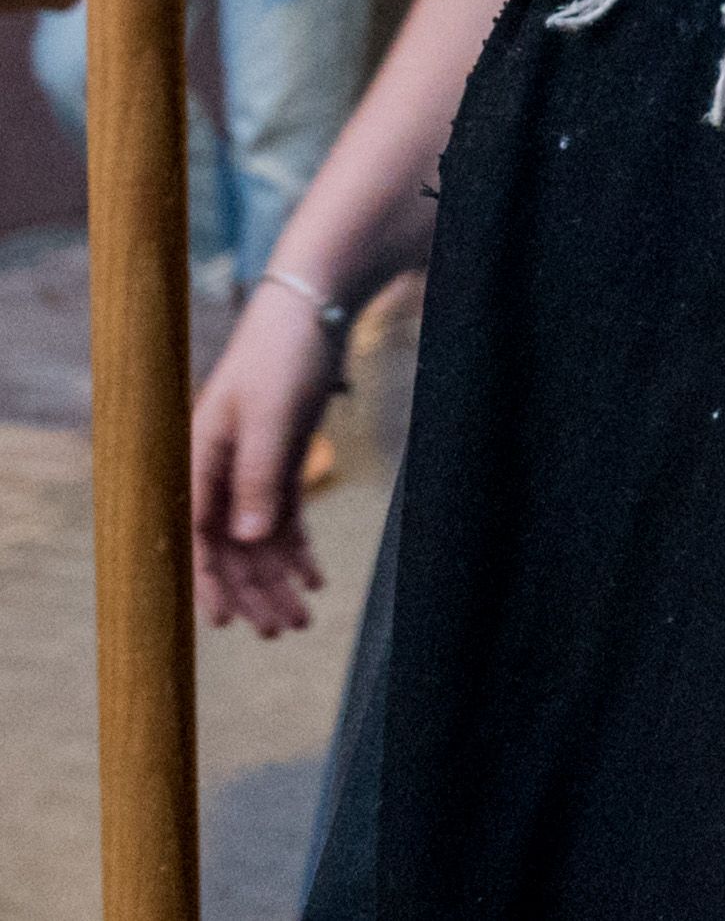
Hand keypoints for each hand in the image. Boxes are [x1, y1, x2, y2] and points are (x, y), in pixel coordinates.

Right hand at [191, 276, 336, 636]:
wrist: (312, 308)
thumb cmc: (284, 355)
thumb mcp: (272, 417)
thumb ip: (259, 477)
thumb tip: (245, 539)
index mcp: (198, 459)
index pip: (196, 535)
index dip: (209, 581)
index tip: (224, 623)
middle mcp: (218, 469)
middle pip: (230, 546)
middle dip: (254, 591)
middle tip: (281, 633)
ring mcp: (249, 466)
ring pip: (258, 537)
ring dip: (277, 578)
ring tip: (300, 619)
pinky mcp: (279, 458)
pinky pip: (282, 516)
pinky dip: (296, 549)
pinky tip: (313, 579)